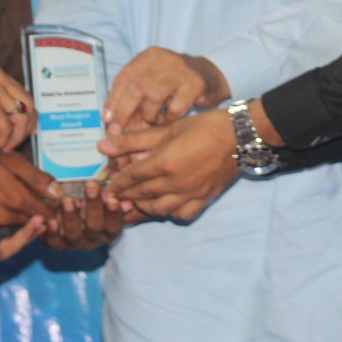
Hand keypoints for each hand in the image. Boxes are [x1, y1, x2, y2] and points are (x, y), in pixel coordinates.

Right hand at [0, 66, 34, 150]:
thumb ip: (5, 109)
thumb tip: (30, 123)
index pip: (25, 95)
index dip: (31, 115)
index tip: (30, 131)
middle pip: (28, 105)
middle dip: (27, 127)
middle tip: (19, 142)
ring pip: (20, 118)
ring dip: (15, 137)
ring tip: (4, 147)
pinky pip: (7, 128)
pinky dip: (3, 141)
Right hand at [0, 140, 55, 232]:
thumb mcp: (9, 159)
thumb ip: (36, 178)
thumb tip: (58, 192)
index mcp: (15, 199)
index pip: (46, 214)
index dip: (57, 210)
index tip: (64, 204)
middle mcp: (4, 216)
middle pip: (33, 221)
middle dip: (43, 213)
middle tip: (53, 201)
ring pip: (18, 222)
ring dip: (27, 214)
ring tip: (34, 198)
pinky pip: (3, 222)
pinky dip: (10, 214)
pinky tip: (11, 199)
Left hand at [41, 180, 126, 248]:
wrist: (64, 222)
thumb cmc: (89, 210)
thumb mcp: (103, 207)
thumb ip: (114, 204)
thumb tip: (128, 203)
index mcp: (107, 232)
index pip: (113, 225)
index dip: (114, 214)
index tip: (113, 198)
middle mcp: (92, 240)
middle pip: (95, 227)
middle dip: (93, 206)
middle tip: (91, 186)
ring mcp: (73, 243)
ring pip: (73, 233)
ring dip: (71, 217)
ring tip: (68, 200)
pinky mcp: (55, 244)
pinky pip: (53, 241)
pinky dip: (51, 232)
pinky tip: (50, 221)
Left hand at [101, 111, 240, 222]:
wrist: (239, 137)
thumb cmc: (203, 127)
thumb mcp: (166, 129)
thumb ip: (133, 140)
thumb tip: (103, 146)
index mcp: (165, 163)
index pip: (132, 177)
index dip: (117, 182)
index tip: (106, 186)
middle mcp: (176, 183)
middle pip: (142, 194)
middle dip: (124, 196)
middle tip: (112, 197)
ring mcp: (191, 194)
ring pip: (158, 209)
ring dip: (142, 207)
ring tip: (132, 202)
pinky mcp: (203, 200)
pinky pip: (180, 214)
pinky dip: (167, 213)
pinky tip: (161, 206)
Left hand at [104, 47, 229, 133]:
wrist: (209, 74)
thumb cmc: (174, 80)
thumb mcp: (153, 78)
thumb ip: (134, 92)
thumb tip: (112, 118)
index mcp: (149, 56)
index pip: (124, 77)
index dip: (113, 99)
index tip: (106, 118)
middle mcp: (164, 60)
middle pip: (136, 88)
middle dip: (123, 112)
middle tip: (117, 131)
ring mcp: (181, 71)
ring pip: (154, 98)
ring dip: (147, 116)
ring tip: (149, 122)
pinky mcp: (196, 85)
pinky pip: (175, 108)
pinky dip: (167, 119)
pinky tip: (167, 120)